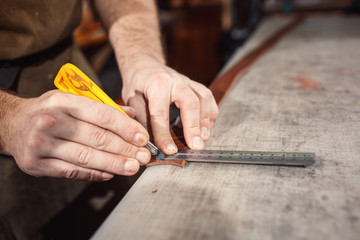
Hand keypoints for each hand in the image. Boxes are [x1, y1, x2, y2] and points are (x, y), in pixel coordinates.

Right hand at [3, 90, 150, 180]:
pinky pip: (72, 172)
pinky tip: (110, 173)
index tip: (143, 138)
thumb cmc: (50, 111)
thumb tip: (132, 115)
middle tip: (144, 157)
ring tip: (133, 167)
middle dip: (125, 149)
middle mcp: (50, 121)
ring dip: (114, 164)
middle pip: (97, 138)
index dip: (126, 127)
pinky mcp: (35, 164)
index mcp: (62, 101)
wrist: (11, 124)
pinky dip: (94, 174)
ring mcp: (40, 144)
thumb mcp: (72, 100)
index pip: (102, 114)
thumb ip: (102, 107)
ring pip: (86, 157)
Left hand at [121, 57, 218, 154]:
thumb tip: (149, 142)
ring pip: (203, 99)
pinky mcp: (195, 85)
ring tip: (203, 139)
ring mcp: (188, 82)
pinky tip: (206, 128)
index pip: (161, 113)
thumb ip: (141, 119)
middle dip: (193, 127)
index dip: (165, 134)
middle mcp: (175, 81)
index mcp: (156, 84)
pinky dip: (210, 114)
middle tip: (195, 146)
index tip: (169, 150)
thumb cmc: (137, 83)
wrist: (145, 64)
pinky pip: (209, 98)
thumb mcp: (131, 99)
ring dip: (205, 121)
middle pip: (190, 103)